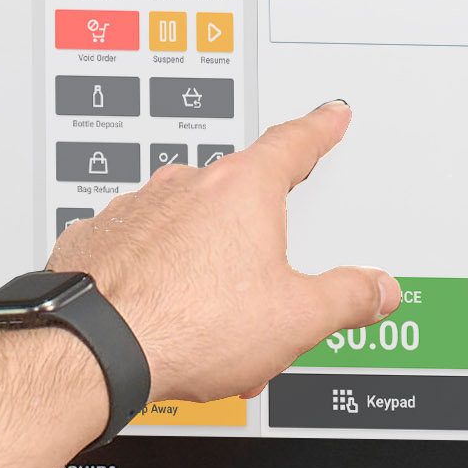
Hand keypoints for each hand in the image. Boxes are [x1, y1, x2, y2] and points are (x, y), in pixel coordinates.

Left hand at [47, 101, 402, 408]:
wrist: (92, 350)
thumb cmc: (185, 323)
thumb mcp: (295, 318)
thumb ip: (345, 298)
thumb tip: (375, 289)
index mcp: (242, 190)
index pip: (293, 144)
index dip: (318, 130)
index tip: (329, 117)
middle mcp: (184, 188)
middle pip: (236, 204)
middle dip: (253, 250)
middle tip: (261, 298)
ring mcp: (135, 211)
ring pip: (186, 235)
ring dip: (204, 273)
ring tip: (211, 329)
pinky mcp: (97, 241)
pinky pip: (140, 253)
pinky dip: (156, 280)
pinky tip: (161, 317)